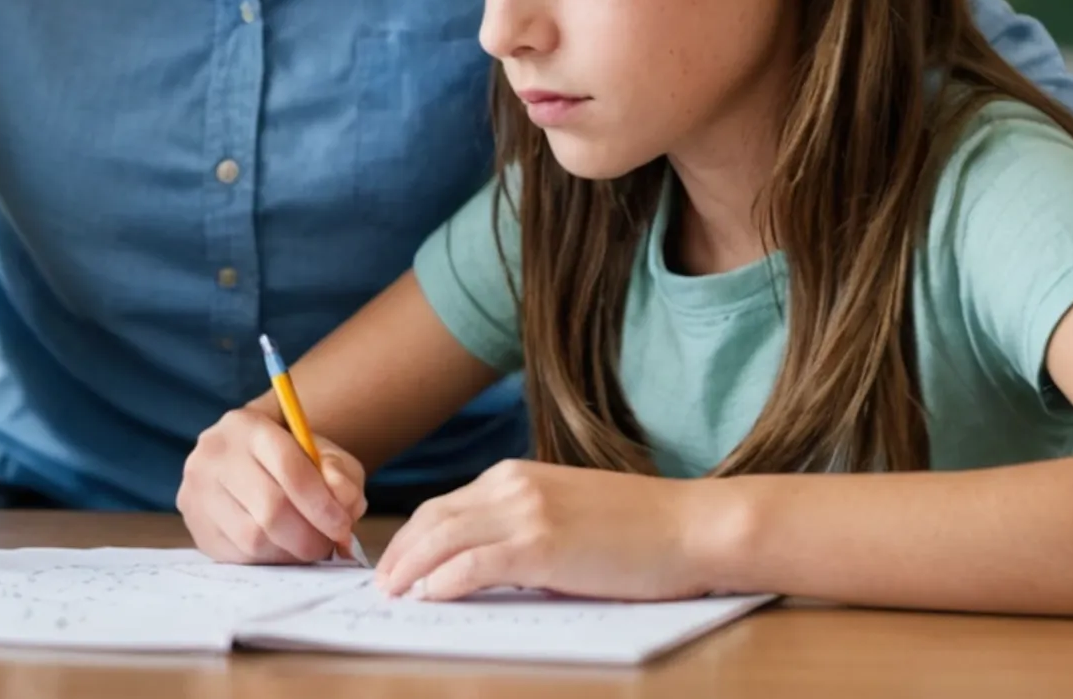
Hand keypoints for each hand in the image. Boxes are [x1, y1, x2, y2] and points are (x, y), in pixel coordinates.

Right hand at [178, 404, 365, 564]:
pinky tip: (282, 549)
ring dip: (291, 552)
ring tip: (307, 546)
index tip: (342, 526)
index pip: (289, 468)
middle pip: (270, 509)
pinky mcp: (195, 525)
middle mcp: (214, 454)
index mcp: (247, 425)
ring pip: (253, 538)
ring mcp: (197, 491)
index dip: (321, 505)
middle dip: (310, 536)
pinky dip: (269, 560)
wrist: (245, 464)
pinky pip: (238, 556)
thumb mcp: (323, 454)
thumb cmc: (291, 459)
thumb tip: (343, 504)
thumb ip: (341, 474)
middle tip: (328, 545)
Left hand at [377, 459, 719, 600]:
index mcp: (515, 476)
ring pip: (443, 538)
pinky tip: (430, 596)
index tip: (395, 562)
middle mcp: (512, 486)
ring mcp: (526, 514)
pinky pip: (475, 563)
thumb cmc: (641, 530)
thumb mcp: (567, 514)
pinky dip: (445, 580)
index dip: (412, 537)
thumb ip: (523, 528)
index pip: (445, 506)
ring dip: (410, 568)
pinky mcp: (542, 546)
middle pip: (433, 519)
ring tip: (392, 594)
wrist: (693, 526)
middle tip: (380, 583)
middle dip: (400, 552)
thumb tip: (482, 564)